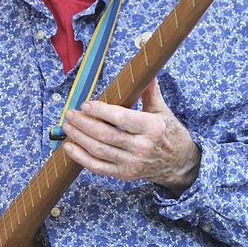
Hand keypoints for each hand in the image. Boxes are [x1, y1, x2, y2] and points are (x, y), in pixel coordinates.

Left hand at [62, 78, 200, 196]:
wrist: (180, 162)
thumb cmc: (169, 133)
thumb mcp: (163, 111)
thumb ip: (150, 92)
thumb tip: (145, 72)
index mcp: (151, 127)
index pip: (121, 118)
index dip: (101, 111)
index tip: (85, 104)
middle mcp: (142, 147)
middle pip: (106, 135)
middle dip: (84, 124)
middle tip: (70, 114)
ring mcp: (132, 163)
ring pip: (99, 150)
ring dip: (79, 138)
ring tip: (67, 126)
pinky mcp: (124, 174)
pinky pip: (98, 167)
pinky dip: (81, 158)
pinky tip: (69, 147)